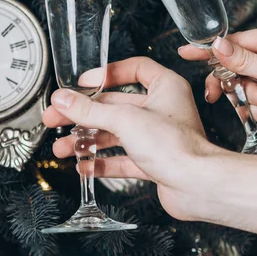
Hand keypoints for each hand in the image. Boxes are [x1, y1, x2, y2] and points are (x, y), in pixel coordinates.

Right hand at [42, 57, 225, 220]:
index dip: (107, 73)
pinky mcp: (154, 161)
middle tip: (58, 117)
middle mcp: (163, 110)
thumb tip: (64, 99)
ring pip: (115, 134)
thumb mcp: (124, 120)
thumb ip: (90, 110)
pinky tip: (84, 166)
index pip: (134, 68)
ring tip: (63, 147)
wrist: (197, 186)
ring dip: (87, 141)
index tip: (85, 82)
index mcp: (165, 87)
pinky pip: (122, 159)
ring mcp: (157, 137)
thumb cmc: (177, 146)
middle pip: (116, 105)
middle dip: (84, 114)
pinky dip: (102, 162)